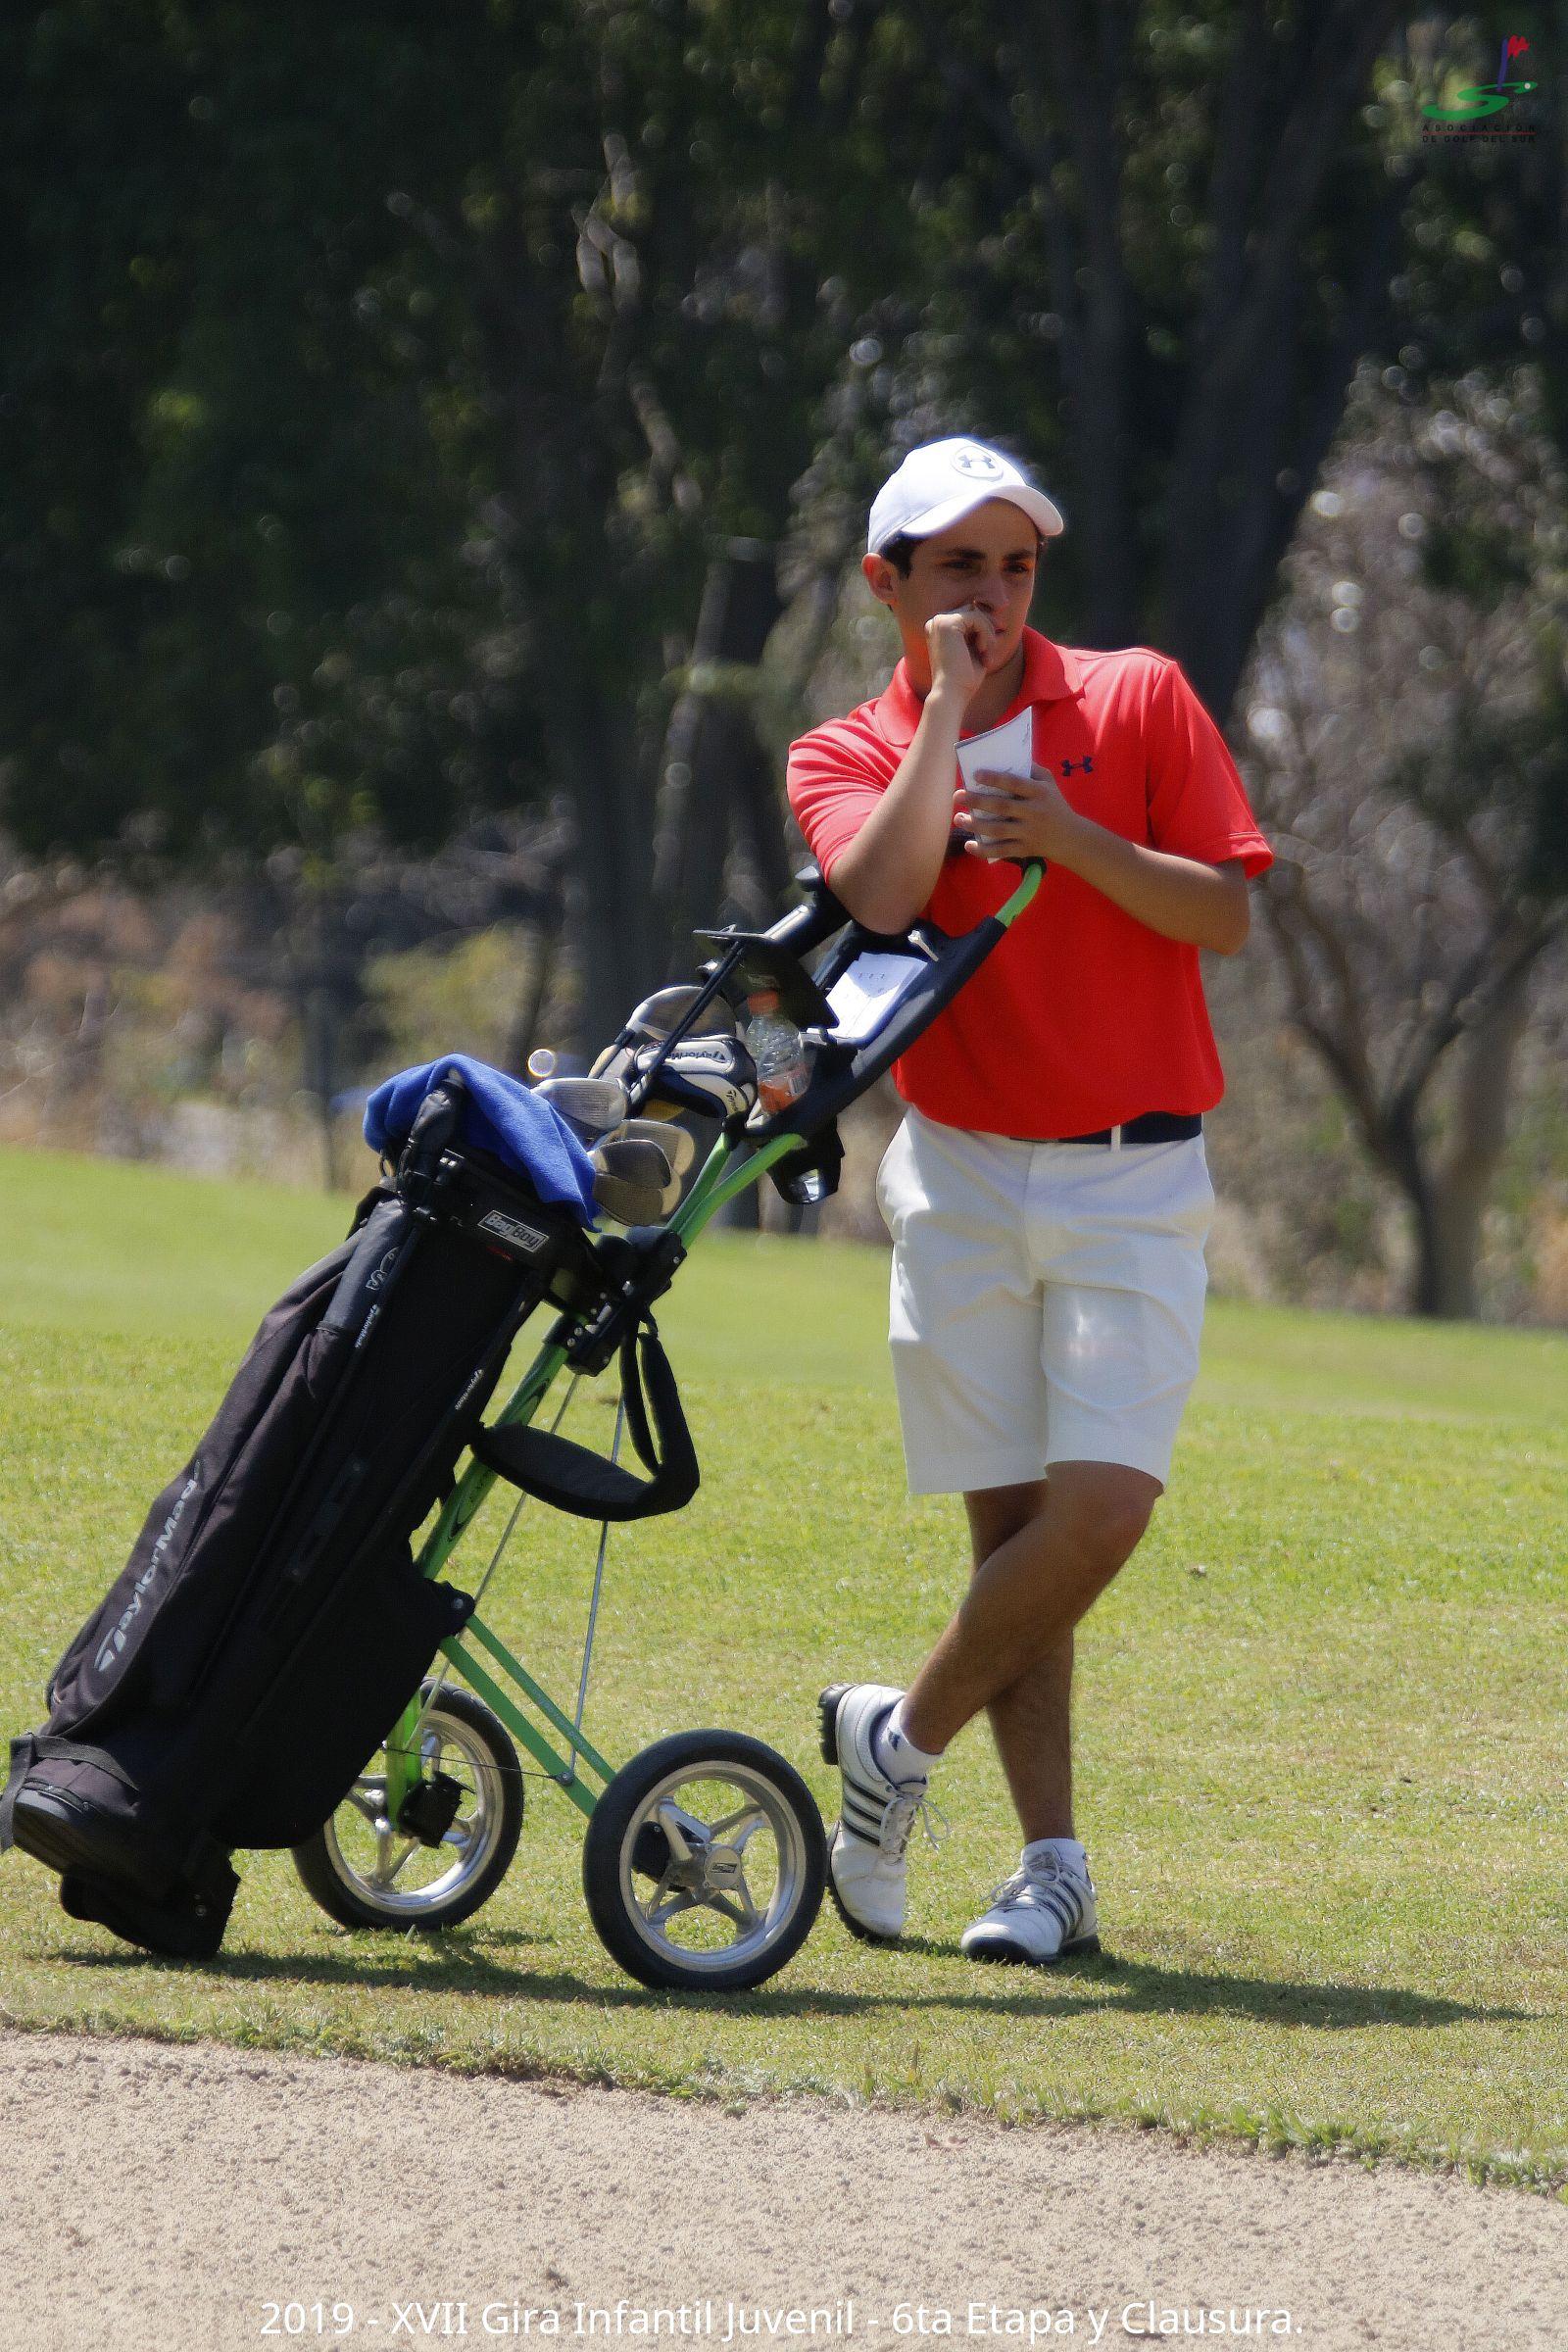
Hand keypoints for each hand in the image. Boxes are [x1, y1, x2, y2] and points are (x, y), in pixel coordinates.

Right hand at [925, 605, 998, 704]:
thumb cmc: (964, 678)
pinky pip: (976, 617)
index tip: (993, 643)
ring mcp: (939, 622)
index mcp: (939, 629)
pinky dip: (985, 633)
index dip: (984, 626)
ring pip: (975, 613)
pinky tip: (982, 650)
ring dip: (987, 632)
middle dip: (987, 626)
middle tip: (992, 648)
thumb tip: (996, 616)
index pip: (968, 616)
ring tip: (986, 653)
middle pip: (972, 610)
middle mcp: (935, 623)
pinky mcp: (946, 624)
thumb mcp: (975, 649)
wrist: (952, 694)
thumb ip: (979, 632)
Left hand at [961, 764, 1084, 864]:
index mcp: (1040, 792)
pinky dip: (984, 850)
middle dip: (978, 801)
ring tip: (958, 819)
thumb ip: (1031, 770)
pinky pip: (1002, 850)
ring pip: (998, 830)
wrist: (1073, 838)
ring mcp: (1029, 832)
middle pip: (1002, 807)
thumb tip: (1007, 756)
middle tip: (958, 796)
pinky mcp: (1025, 849)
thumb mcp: (1049, 784)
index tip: (975, 774)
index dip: (995, 778)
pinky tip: (969, 845)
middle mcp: (1034, 812)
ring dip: (975, 825)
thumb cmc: (1055, 805)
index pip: (1015, 783)